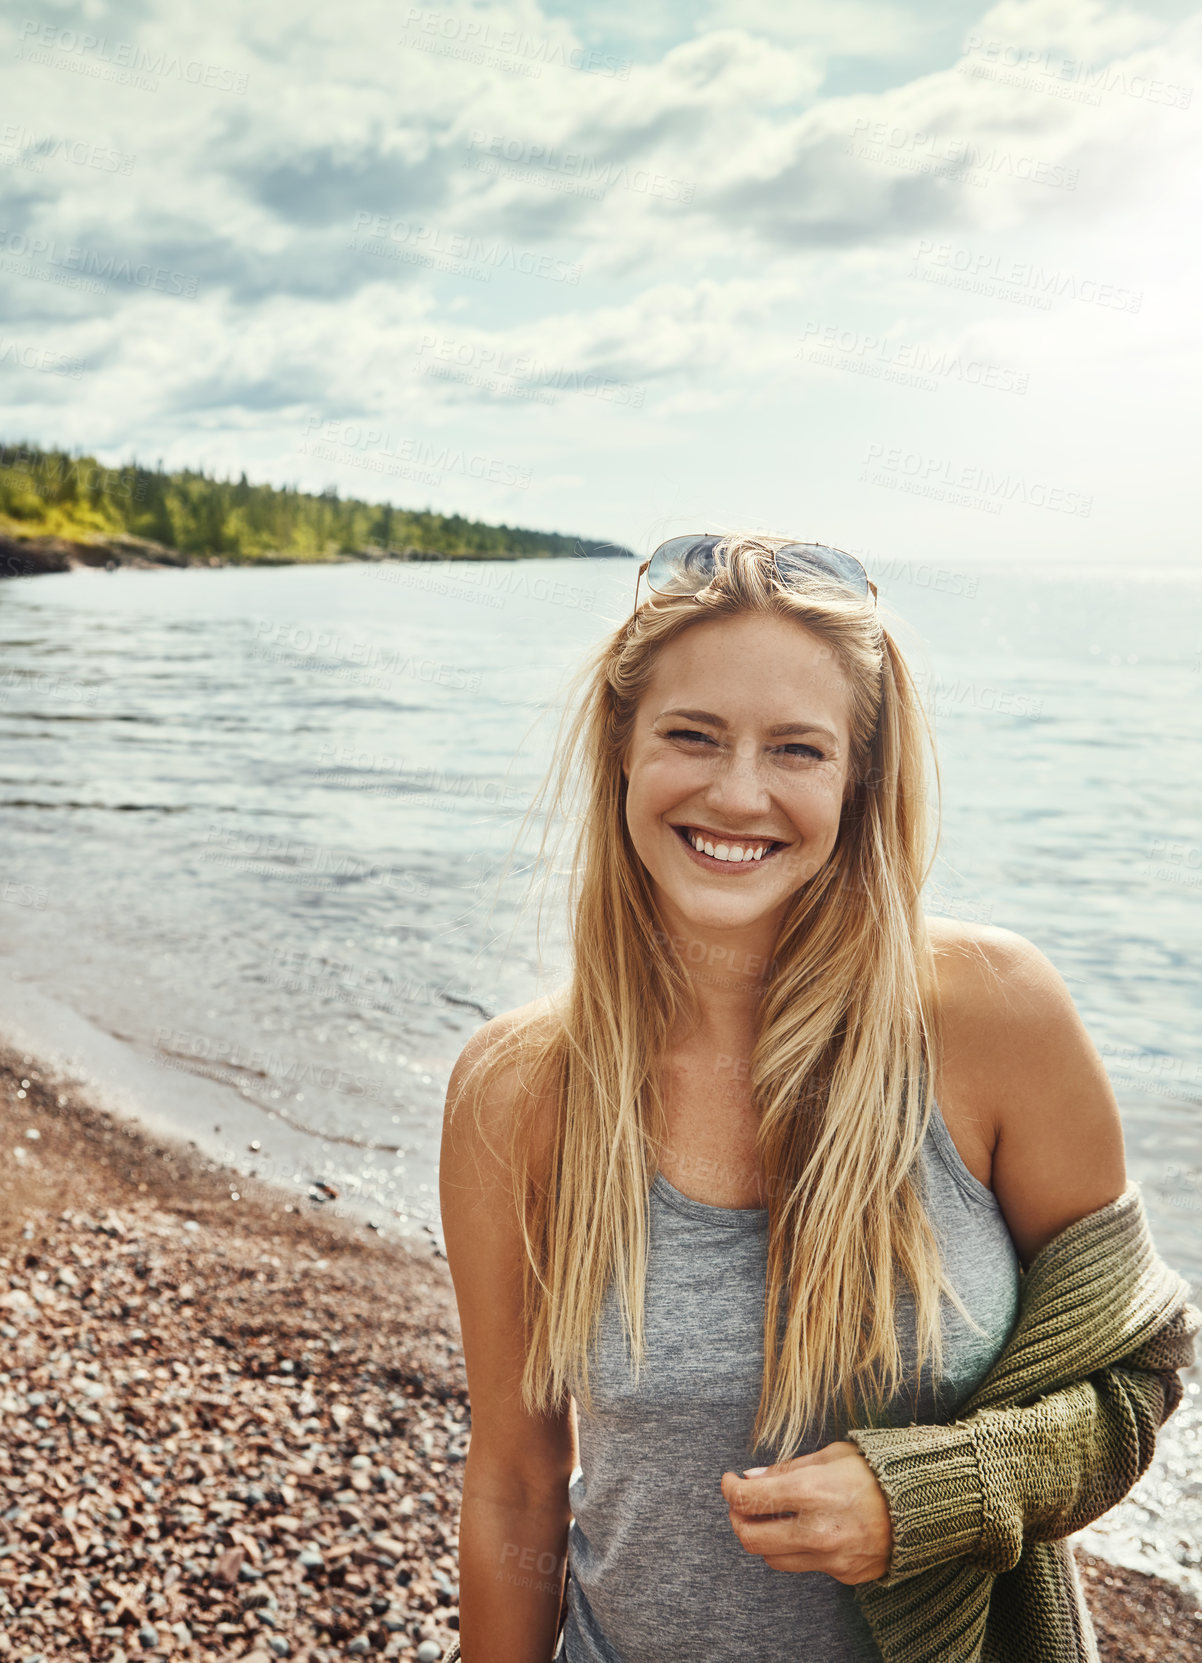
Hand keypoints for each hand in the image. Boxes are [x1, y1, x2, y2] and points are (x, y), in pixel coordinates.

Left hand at [720, 1440, 892, 1584]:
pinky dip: (797, 1549)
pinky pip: (806, 1566)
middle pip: (751, 1539)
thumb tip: (750, 1479)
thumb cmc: (874, 1471)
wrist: (923, 1506)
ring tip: (772, 1517)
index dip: (730, 1490)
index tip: (730, 1482)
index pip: (749, 1500)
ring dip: (764, 1538)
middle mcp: (817, 1531)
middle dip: (737, 1520)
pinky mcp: (844, 1575)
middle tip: (741, 1505)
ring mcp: (831, 1559)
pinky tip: (807, 1529)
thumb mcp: (829, 1456)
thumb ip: (786, 1470)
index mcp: (811, 1492)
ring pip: (773, 1559)